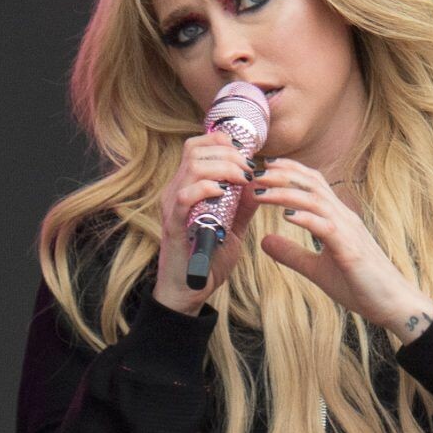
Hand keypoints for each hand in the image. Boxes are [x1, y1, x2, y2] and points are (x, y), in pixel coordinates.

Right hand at [152, 130, 262, 314]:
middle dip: (229, 153)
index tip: (246, 155)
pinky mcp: (173, 225)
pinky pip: (184, 197)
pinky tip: (222, 192)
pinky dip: (205, 188)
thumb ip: (243, 205)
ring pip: (193, 167)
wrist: (189, 291)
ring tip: (241, 179)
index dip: (222, 142)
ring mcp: (172, 207)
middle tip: (248, 169)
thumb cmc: (208, 258)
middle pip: (195, 149)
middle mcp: (175, 191)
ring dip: (223, 167)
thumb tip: (260, 182)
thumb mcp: (232, 227)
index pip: (197, 146)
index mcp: (187, 186)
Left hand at [251, 156, 432, 335]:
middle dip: (282, 174)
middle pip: (312, 184)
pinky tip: (287, 216)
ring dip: (285, 193)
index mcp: (337, 219)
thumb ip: (292, 254)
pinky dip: (306, 218)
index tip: (264, 166)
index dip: (289, 171)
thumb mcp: (316, 269)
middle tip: (254, 171)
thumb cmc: (361, 286)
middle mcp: (344, 218)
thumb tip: (264, 241)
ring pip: (316, 201)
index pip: (313, 184)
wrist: (393, 305)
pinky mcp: (351, 251)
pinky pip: (327, 228)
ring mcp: (349, 232)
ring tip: (259, 191)